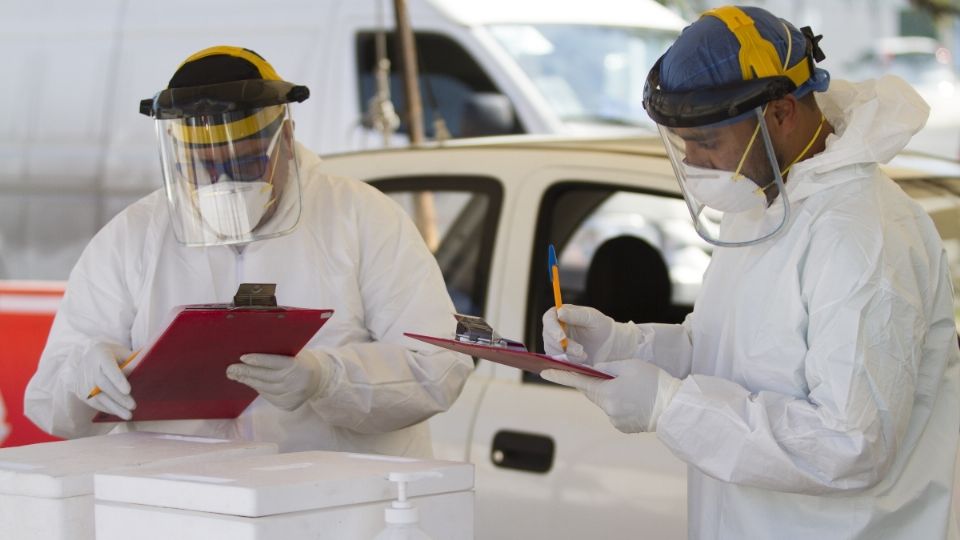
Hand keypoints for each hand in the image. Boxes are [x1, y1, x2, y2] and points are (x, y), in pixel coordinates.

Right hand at [74, 341, 135, 419]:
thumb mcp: (124, 353)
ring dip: (113, 407)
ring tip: (128, 415)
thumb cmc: (115, 355)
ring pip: (96, 396)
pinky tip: (118, 412)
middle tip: (133, 406)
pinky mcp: (79, 390)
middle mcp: (88, 365)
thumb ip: (133, 361)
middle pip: (102, 384)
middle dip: (118, 397)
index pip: (108, 366)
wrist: (92, 356)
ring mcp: (82, 379)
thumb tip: (146, 372)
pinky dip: (106, 408)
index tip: (128, 390)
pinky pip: (93, 402)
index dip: (117, 379)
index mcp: (100, 353)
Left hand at [226, 350, 334, 410]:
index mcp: (297, 366)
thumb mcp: (295, 354)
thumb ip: (278, 355)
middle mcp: (294, 382)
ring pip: (264, 388)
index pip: (274, 362)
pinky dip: (259, 389)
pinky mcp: (288, 405)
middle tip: (231, 369)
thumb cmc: (302, 362)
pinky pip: (268, 396)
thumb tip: (250, 358)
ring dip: (249, 381)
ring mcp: (291, 396)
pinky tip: (251, 383)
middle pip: (265, 377)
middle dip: (246, 372)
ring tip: (236, 375)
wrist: (319, 380)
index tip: (243, 358)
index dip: (258, 360)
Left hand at [541, 359, 680, 432]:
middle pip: (593, 392)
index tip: (544, 371)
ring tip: (633, 388)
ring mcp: (615, 421)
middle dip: (597, 383)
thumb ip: (607, 367)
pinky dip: (620, 403)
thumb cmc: (654, 382)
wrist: (675, 408)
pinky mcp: (623, 427)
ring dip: (611, 393)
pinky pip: (615, 411)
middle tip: (613, 375)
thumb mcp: (630, 365)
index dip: (560, 375)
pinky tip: (635, 400)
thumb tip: (594, 371)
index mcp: (606, 392)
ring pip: (605, 401)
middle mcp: (607, 409)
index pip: (578, 381)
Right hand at [542, 305, 638, 363]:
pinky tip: (582, 359)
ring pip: (552, 349)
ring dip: (567, 354)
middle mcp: (555, 328)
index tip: (561, 337)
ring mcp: (555, 342)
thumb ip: (576, 315)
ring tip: (584, 355)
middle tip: (579, 350)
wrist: (607, 345)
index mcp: (561, 314)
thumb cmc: (600, 327)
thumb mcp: (591, 318)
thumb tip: (560, 312)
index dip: (552, 328)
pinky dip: (569, 360)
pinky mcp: (559, 355)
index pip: (548, 319)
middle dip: (562, 345)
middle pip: (548, 336)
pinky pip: (557, 359)